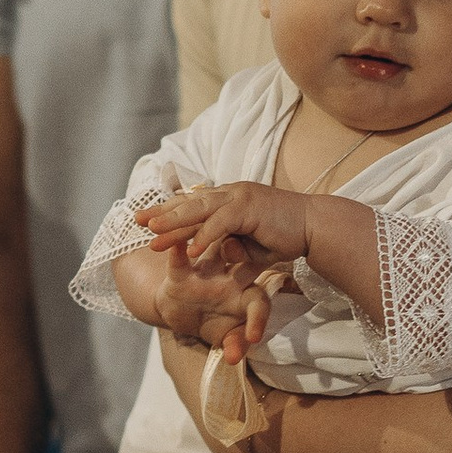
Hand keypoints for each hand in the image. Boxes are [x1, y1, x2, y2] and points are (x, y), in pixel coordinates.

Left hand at [140, 179, 307, 271]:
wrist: (315, 227)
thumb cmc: (286, 236)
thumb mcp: (252, 246)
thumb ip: (235, 250)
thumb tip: (225, 259)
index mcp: (228, 199)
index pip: (192, 204)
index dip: (168, 211)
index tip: (145, 220)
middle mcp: (230, 193)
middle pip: (189, 203)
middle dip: (162, 213)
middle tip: (136, 220)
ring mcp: (239, 197)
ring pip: (199, 209)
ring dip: (175, 223)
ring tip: (153, 234)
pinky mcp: (249, 207)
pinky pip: (221, 223)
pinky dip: (205, 235)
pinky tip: (190, 249)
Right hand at [150, 255, 271, 361]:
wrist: (182, 315)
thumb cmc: (213, 325)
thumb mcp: (224, 337)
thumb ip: (234, 346)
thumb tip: (233, 358)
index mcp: (247, 297)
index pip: (259, 302)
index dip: (258, 319)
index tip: (252, 338)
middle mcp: (231, 280)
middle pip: (245, 266)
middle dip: (249, 262)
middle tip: (253, 261)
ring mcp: (207, 273)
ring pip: (213, 253)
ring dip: (211, 246)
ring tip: (204, 245)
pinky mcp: (180, 274)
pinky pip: (179, 261)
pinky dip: (177, 253)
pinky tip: (175, 246)